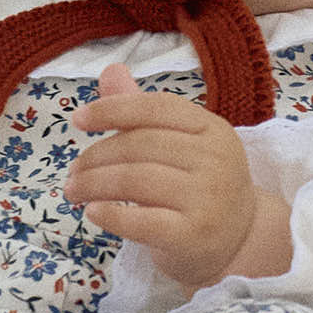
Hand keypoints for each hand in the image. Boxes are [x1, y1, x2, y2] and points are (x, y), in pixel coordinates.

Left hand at [65, 64, 290, 292]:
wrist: (239, 242)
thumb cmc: (200, 188)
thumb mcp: (181, 145)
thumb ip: (144, 112)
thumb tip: (110, 71)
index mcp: (213, 129)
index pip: (157, 107)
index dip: (113, 109)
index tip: (78, 120)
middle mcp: (216, 159)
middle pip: (141, 145)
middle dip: (96, 156)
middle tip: (73, 171)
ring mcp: (208, 198)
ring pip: (136, 180)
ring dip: (94, 184)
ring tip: (74, 191)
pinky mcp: (195, 234)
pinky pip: (142, 221)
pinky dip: (111, 215)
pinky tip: (92, 212)